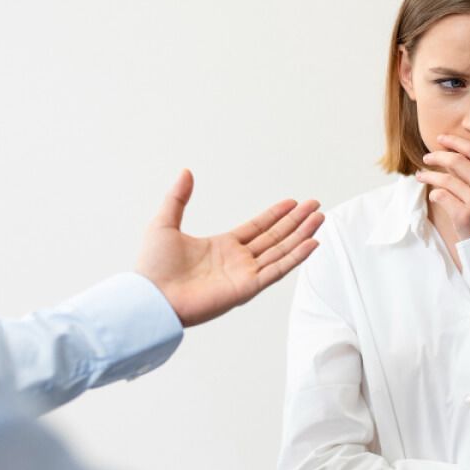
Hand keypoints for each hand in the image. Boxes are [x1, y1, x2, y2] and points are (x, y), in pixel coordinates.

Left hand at [136, 169, 324, 326]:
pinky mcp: (247, 288)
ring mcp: (244, 275)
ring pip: (282, 251)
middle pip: (275, 238)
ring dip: (302, 235)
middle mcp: (238, 261)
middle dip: (296, 222)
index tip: (293, 202)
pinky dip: (296, 257)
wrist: (150, 297)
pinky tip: (312, 243)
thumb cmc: (153, 268)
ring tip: (319, 219)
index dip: (276, 215)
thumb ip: (178, 198)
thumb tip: (185, 172)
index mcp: (222, 247)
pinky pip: (277, 270)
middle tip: (315, 206)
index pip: (257, 228)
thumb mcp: (165, 223)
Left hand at [415, 134, 469, 239]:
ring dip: (429, 175)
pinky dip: (434, 193)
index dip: (455, 142)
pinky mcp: (464, 216)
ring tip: (421, 175)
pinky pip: (442, 196)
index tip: (441, 139)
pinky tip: (433, 195)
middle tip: (427, 157)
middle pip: (457, 161)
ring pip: (446, 179)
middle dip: (438, 156)